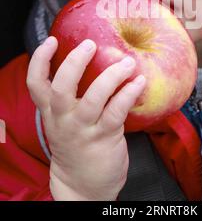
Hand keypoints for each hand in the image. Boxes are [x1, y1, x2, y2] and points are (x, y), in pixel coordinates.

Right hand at [26, 36, 145, 200]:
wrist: (82, 186)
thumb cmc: (77, 145)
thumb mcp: (64, 121)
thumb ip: (70, 97)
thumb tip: (91, 62)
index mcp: (52, 112)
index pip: (36, 84)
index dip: (40, 60)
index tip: (52, 40)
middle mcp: (64, 119)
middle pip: (62, 88)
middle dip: (74, 63)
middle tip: (90, 45)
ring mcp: (84, 129)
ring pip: (94, 98)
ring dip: (111, 76)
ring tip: (127, 62)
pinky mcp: (104, 138)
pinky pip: (117, 112)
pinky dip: (128, 94)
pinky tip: (140, 82)